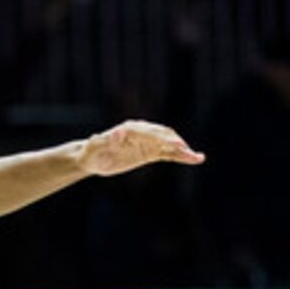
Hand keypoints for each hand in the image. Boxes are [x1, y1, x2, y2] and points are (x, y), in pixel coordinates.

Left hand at [80, 120, 201, 177]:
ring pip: (169, 145)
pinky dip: (181, 156)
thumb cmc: (91, 152)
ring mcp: (147, 142)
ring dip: (183, 150)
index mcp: (130, 129)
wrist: (92, 158)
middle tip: (188, 151)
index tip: (175, 144)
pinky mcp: (150, 152)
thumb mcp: (94, 146)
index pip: (150, 132)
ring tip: (198, 157)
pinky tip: (194, 160)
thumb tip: (116, 132)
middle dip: (176, 142)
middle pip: (163, 135)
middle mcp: (142, 132)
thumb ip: (104, 140)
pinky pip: (168, 154)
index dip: (162, 138)